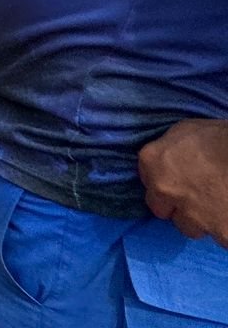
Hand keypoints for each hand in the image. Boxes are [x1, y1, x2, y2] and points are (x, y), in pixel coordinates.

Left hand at [138, 119, 227, 246]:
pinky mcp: (220, 234)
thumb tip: (170, 159)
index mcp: (152, 161)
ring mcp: (191, 216)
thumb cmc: (221, 137)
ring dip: (200, 220)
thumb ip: (170, 149)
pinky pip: (219, 237)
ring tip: (217, 205)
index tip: (179, 179)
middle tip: (198, 196)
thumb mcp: (188, 130)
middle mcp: (164, 191)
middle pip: (162, 210)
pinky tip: (227, 216)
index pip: (147, 180)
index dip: (164, 181)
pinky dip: (224, 229)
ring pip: (189, 227)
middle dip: (177, 206)